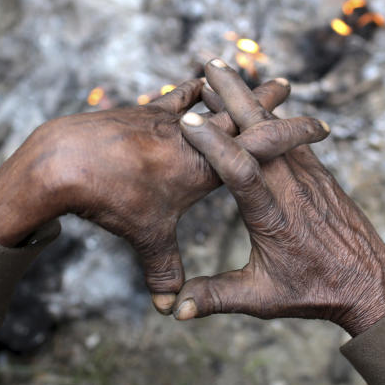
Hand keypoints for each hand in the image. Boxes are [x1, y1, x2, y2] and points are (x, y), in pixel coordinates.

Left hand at [0, 74, 329, 312]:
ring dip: (228, 89)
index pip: (262, 146)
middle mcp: (192, 137)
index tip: (320, 126)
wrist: (64, 160)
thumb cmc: (112, 198)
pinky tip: (193, 81)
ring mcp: (167, 118)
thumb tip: (173, 307)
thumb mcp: (146, 237)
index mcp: (206, 166)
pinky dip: (187, 89)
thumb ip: (165, 269)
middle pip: (240, 114)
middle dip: (265, 102)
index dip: (293, 135)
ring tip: (247, 77)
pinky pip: (173, 95)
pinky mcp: (142, 111)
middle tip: (286, 85)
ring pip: (209, 99)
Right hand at [174, 61, 384, 335]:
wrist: (370, 282)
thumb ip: (217, 296)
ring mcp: (308, 174)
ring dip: (248, 97)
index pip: (241, 170)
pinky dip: (268, 113)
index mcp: (274, 213)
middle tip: (209, 63)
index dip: (214, 144)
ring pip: (275, 126)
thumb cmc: (315, 290)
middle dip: (234, 95)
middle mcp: (292, 185)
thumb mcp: (262, 298)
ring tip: (222, 70)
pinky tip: (252, 100)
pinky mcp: (317, 172)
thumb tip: (175, 310)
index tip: (187, 120)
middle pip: (260, 131)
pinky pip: (290, 135)